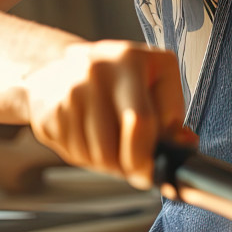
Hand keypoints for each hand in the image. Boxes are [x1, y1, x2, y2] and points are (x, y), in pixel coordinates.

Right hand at [24, 40, 194, 188]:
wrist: (56, 64)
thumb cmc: (116, 77)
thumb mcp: (155, 81)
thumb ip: (172, 116)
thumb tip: (184, 145)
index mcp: (129, 60)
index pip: (141, 121)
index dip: (147, 157)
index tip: (152, 172)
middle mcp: (96, 71)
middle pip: (112, 148)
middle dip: (126, 167)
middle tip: (133, 164)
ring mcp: (68, 92)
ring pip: (93, 156)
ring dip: (106, 163)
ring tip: (110, 142)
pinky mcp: (48, 111)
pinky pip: (73, 154)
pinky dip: (86, 156)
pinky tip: (88, 136)